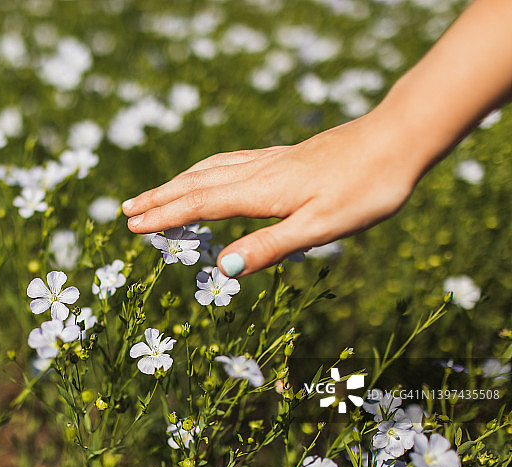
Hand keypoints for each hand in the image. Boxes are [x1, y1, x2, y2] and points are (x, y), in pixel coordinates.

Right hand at [121, 112, 425, 276]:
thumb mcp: (321, 227)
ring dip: (177, 183)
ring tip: (154, 194)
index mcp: (261, 191)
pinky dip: (203, 172)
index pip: (199, 203)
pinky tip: (207, 174)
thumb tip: (223, 268)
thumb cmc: (365, 188)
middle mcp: (258, 171)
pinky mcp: (283, 158)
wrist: (397, 141)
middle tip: (126, 211)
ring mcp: (270, 161)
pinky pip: (228, 163)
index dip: (164, 216)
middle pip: (195, 182)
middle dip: (159, 198)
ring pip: (209, 169)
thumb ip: (271, 246)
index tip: (133, 226)